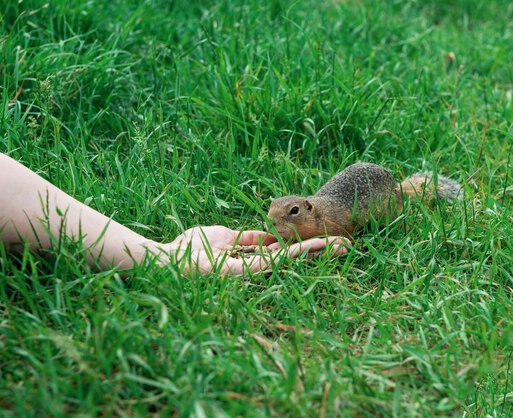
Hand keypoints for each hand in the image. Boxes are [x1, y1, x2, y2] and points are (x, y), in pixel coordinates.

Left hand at [162, 225, 349, 275]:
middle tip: (345, 248)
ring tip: (341, 247)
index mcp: (249, 261)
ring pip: (291, 262)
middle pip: (293, 261)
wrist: (167, 261)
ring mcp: (252, 272)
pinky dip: (299, 253)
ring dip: (316, 254)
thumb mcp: (223, 237)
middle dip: (319, 254)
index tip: (324, 241)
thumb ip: (247, 238)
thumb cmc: (189, 250)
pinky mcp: (247, 272)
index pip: (282, 255)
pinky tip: (317, 248)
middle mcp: (254, 269)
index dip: (304, 248)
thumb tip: (270, 236)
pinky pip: (277, 260)